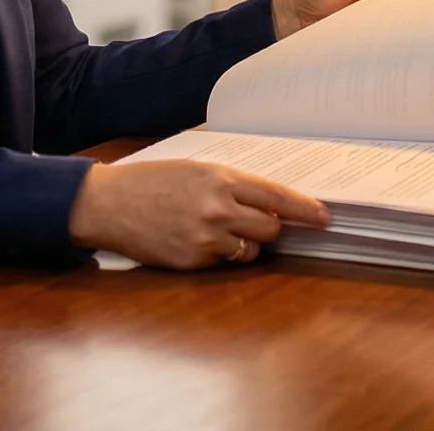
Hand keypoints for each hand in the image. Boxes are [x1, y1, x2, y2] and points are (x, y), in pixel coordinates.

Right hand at [67, 158, 330, 269]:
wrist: (107, 204)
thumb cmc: (150, 182)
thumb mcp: (193, 170)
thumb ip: (230, 185)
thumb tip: (267, 205)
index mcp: (219, 178)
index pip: (276, 196)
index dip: (304, 209)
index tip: (325, 217)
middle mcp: (217, 209)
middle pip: (269, 228)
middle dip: (269, 228)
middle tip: (256, 223)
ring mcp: (205, 238)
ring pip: (250, 251)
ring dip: (245, 245)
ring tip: (218, 231)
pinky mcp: (192, 262)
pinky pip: (223, 263)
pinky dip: (218, 256)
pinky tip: (194, 241)